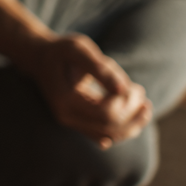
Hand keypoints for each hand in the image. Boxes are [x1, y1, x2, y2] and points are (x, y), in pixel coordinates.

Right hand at [26, 34, 150, 147]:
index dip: (125, 102)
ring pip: (109, 135)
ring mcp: (71, 122)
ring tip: (145, 106)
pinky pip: (104, 135)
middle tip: (141, 92)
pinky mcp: (77, 124)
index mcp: (65, 98)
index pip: (105, 113)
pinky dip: (122, 129)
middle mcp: (66, 116)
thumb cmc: (61, 50)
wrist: (40, 59)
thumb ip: (100, 68)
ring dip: (132, 124)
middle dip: (132, 113)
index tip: (132, 85)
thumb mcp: (79, 49)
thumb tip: (124, 90)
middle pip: (110, 127)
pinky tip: (132, 116)